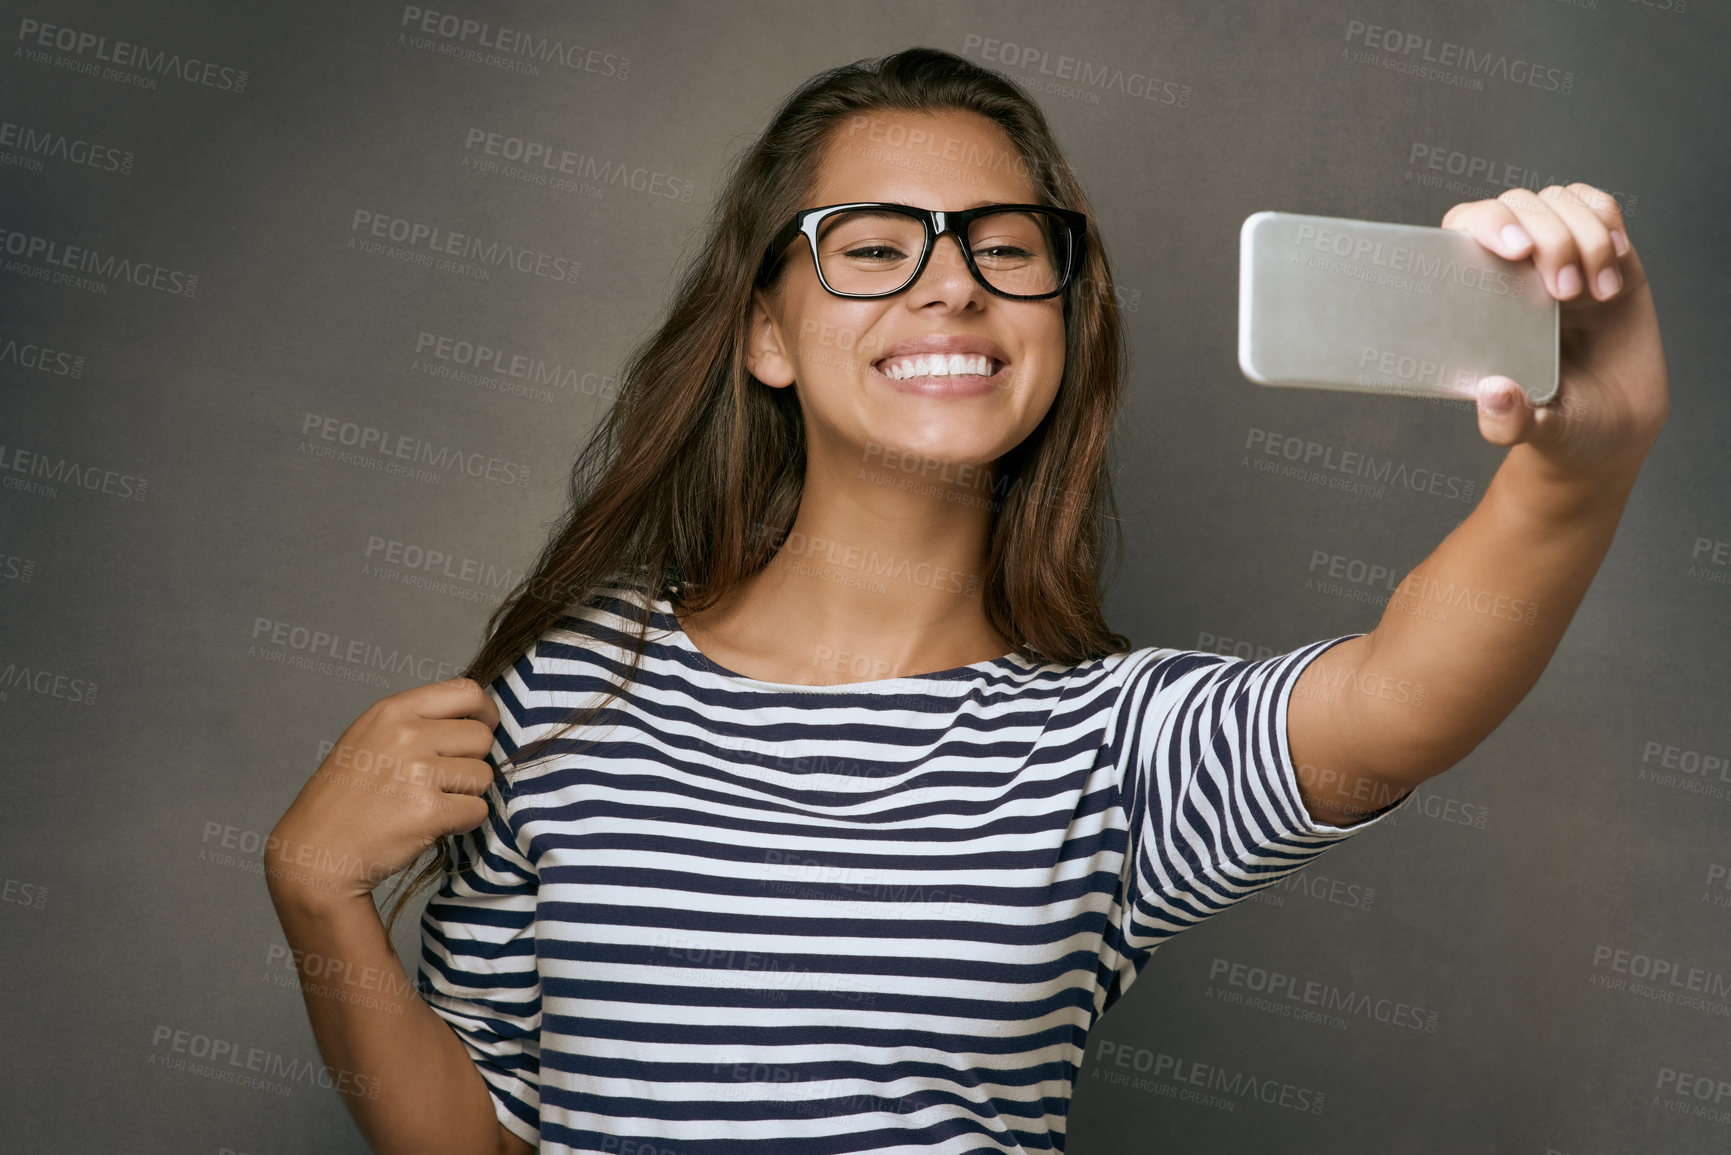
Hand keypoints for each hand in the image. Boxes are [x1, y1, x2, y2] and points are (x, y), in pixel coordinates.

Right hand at [265, 678, 498, 907]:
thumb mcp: (369, 737)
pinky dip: (462, 822)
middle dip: (472, 760)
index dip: (485, 711)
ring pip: (483, 775)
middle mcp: (407, 735)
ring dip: (466, 794)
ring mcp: (419, 772)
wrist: (317, 852)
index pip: (467, 692)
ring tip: (430, 803)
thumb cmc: (343, 799)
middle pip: (481, 736)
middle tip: (443, 780)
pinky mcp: (430, 811)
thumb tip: (474, 718)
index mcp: (393, 711)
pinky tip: (432, 824)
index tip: (485, 725)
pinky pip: (478, 809)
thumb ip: (417, 722)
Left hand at [1442, 183, 1668, 483]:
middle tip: (1565, 294)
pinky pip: (1600, 208)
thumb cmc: (1562, 424)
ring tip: (1597, 294)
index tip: (1514, 251)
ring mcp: (1557, 256)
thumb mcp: (1536, 430)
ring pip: (1558, 201)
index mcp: (1478, 301)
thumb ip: (1509, 421)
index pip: (1463, 230)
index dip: (1484, 224)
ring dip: (1583, 237)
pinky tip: (1615, 270)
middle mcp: (1511, 271)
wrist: (1615, 426)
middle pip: (1515, 205)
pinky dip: (1609, 227)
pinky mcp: (1603, 255)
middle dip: (1548, 238)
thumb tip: (1492, 394)